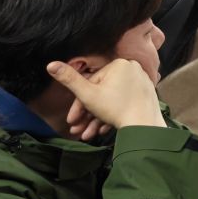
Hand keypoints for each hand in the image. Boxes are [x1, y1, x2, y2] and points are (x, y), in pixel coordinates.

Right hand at [45, 58, 163, 137]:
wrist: (145, 126)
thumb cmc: (116, 109)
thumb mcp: (87, 94)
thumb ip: (69, 79)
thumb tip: (50, 64)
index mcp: (118, 64)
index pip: (91, 85)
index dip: (78, 105)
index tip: (72, 120)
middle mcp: (132, 69)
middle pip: (101, 94)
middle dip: (87, 114)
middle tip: (79, 129)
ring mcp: (142, 81)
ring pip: (112, 101)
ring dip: (97, 118)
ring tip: (89, 134)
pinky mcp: (147, 94)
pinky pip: (124, 103)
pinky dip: (113, 115)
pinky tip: (104, 130)